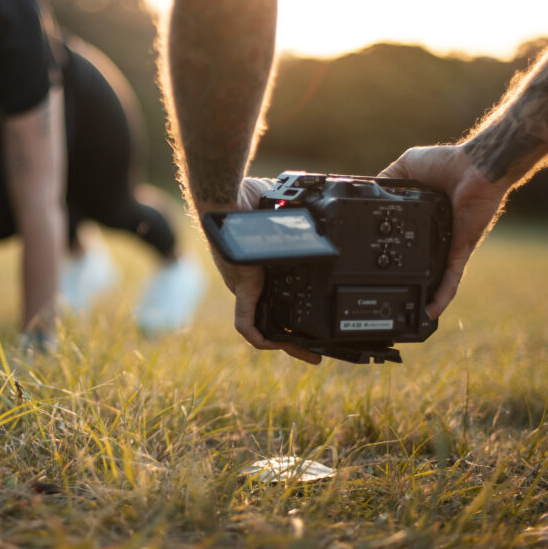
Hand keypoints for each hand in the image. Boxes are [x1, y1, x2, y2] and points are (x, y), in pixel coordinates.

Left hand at [200, 177, 320, 364]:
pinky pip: (246, 322)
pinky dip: (260, 337)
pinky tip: (276, 345)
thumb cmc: (247, 198)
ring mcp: (244, 286)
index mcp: (259, 267)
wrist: (227, 196)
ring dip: (284, 343)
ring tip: (309, 352)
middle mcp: (250, 280)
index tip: (309, 321)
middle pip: (271, 316)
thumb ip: (295, 221)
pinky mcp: (242, 287)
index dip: (290, 311)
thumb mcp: (278, 214)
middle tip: (316, 347)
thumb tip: (320, 216)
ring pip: (261, 325)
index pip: (274, 296)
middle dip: (293, 337)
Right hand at [378, 144, 510, 317]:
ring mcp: (449, 245)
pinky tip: (430, 314)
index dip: (387, 251)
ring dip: (423, 298)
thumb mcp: (406, 168)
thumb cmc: (448, 163)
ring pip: (434, 278)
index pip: (403, 238)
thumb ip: (386, 181)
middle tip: (387, 299)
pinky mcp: (460, 250)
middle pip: (417, 263)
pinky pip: (451, 278)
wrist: (478, 167)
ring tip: (409, 318)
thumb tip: (366, 192)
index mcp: (424, 216)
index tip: (371, 264)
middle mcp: (436, 235)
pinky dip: (442, 296)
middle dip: (405, 283)